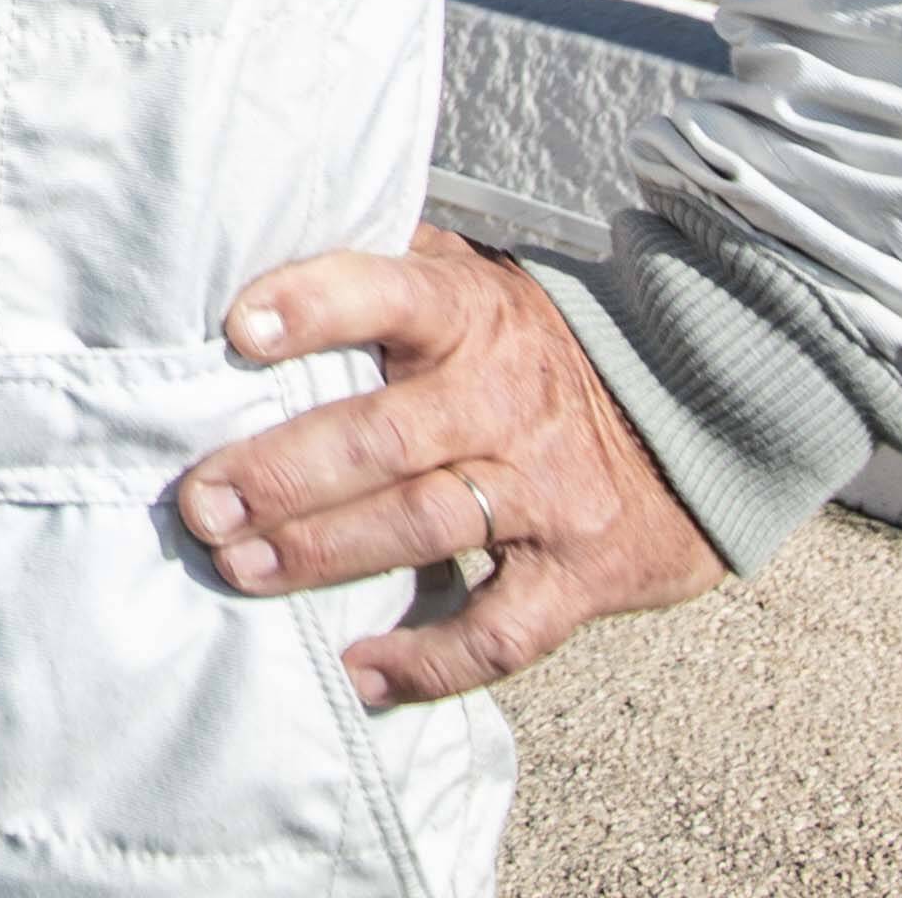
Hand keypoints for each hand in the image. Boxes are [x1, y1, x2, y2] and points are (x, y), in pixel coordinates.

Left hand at [172, 227, 724, 707]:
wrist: (698, 417)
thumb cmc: (540, 352)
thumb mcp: (478, 285)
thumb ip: (391, 267)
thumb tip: (270, 231)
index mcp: (472, 317)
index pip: (391, 294)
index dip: (315, 305)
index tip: (241, 329)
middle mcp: (506, 401)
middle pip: (386, 434)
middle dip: (285, 471)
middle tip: (203, 502)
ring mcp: (546, 492)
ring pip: (427, 525)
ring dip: (326, 553)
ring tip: (242, 569)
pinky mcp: (580, 575)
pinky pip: (503, 630)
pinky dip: (430, 661)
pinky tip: (358, 671)